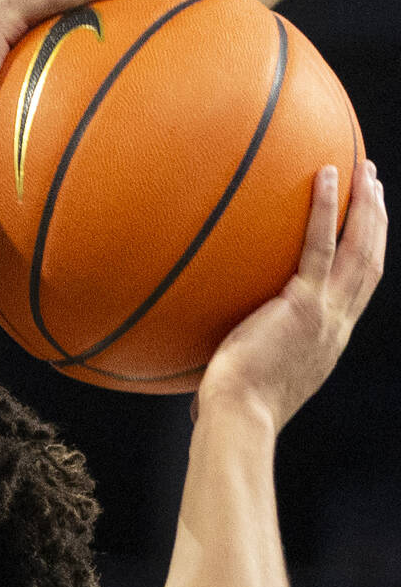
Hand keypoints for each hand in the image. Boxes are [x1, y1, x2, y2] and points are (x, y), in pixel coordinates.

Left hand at [198, 160, 386, 431]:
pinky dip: (325, 209)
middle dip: (376, 220)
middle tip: (373, 184)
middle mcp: (338, 323)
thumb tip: (210, 352)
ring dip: (365, 206)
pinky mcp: (305, 305)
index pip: (358, 288)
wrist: (239, 417)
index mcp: (328, 338)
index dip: (367, 252)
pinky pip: (320, 246)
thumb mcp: (249, 374)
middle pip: (370, 260)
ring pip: (360, 248)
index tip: (365, 225)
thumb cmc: (232, 407)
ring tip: (362, 169)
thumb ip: (244, 352)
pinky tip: (323, 175)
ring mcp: (326, 313)